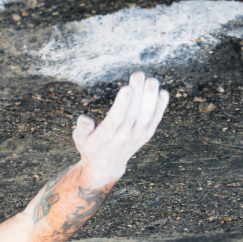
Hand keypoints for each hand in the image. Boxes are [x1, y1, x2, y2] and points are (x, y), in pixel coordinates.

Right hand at [73, 71, 168, 186]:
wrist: (106, 167)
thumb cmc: (91, 147)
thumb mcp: (80, 140)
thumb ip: (82, 128)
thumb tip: (84, 119)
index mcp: (105, 137)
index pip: (115, 120)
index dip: (122, 104)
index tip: (126, 88)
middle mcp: (123, 137)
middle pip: (133, 113)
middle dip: (137, 93)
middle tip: (138, 74)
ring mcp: (136, 137)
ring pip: (146, 116)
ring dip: (150, 97)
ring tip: (152, 80)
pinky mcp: (145, 135)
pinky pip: (155, 120)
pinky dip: (160, 107)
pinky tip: (163, 93)